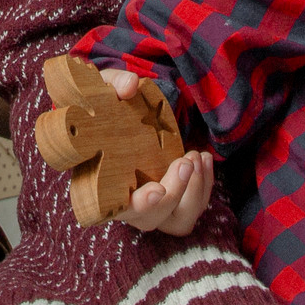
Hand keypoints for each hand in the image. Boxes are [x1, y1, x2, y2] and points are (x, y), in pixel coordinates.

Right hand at [95, 68, 211, 235]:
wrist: (115, 115)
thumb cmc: (103, 106)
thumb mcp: (103, 88)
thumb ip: (113, 84)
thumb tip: (129, 86)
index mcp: (100, 185)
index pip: (116, 209)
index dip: (138, 205)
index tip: (156, 190)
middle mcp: (126, 204)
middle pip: (152, 218)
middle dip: (174, 192)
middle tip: (185, 161)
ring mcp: (152, 205)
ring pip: (178, 220)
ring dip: (194, 192)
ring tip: (196, 157)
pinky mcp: (172, 200)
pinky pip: (193, 207)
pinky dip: (203, 186)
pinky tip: (204, 158)